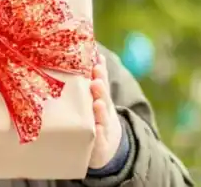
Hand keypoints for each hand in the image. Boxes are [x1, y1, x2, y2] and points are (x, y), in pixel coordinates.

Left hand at [89, 53, 123, 168]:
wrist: (106, 147)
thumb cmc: (94, 116)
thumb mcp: (96, 97)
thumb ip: (96, 77)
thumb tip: (94, 52)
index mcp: (100, 99)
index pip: (101, 84)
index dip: (100, 74)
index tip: (96, 62)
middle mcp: (104, 112)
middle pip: (104, 100)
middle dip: (100, 90)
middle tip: (96, 80)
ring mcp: (103, 128)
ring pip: (102, 119)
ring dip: (100, 111)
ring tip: (97, 103)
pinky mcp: (99, 145)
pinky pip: (99, 141)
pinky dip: (99, 135)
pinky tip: (97, 130)